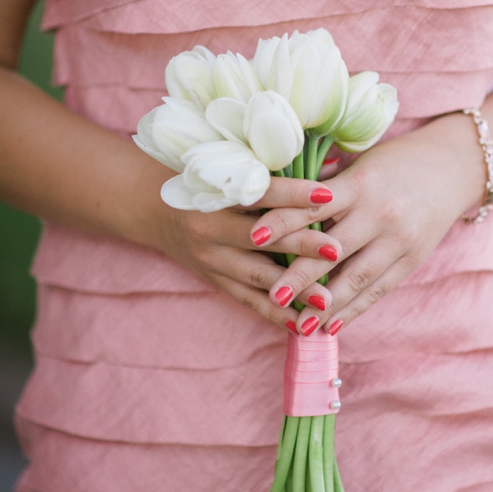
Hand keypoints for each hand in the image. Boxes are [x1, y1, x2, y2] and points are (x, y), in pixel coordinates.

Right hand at [150, 175, 340, 328]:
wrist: (156, 209)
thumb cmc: (204, 180)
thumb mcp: (229, 168)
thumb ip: (275, 171)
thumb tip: (330, 168)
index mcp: (214, 194)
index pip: (259, 193)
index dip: (293, 194)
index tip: (328, 196)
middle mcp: (209, 229)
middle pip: (260, 239)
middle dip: (300, 246)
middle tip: (336, 250)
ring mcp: (211, 260)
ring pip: (257, 277)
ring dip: (294, 290)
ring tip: (328, 299)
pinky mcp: (215, 281)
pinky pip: (248, 301)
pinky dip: (275, 314)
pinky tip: (303, 324)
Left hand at [250, 113, 484, 332]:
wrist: (453, 167)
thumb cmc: (393, 162)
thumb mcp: (359, 165)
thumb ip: (323, 190)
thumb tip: (275, 204)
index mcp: (360, 184)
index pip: (315, 206)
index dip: (285, 221)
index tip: (256, 237)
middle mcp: (381, 214)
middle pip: (334, 251)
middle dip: (302, 276)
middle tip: (272, 294)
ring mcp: (399, 240)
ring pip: (358, 278)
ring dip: (327, 305)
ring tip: (300, 326)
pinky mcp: (412, 260)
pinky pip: (378, 290)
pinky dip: (354, 310)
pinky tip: (332, 326)